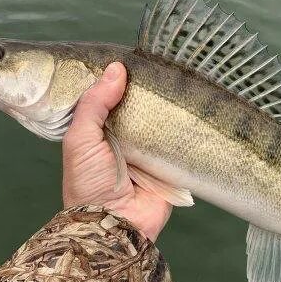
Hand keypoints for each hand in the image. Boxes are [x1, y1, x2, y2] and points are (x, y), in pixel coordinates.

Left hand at [62, 62, 171, 240]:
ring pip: (161, 123)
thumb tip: (116, 69)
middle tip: (163, 63)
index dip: (116, 80)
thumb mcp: (80, 140)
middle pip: (138, 108)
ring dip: (170, 108)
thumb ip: (94, 104)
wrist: (116, 226)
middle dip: (148, 91)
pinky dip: (188, 130)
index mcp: (98, 133)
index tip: (131, 55)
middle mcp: (124, 140)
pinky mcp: (172, 166)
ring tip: (185, 77)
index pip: (108, 100)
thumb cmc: (89, 184)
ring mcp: (149, 153)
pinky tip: (200, 106)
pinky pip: (182, 143)